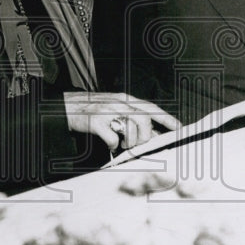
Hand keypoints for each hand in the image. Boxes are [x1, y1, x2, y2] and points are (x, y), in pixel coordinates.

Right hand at [63, 92, 179, 151]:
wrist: (65, 106)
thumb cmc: (92, 110)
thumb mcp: (115, 108)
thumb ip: (133, 118)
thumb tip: (155, 133)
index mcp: (126, 99)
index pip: (152, 108)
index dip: (167, 119)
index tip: (180, 129)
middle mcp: (118, 103)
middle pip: (144, 119)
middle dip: (146, 136)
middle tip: (139, 144)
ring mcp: (107, 111)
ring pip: (131, 128)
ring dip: (129, 142)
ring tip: (121, 143)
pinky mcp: (95, 122)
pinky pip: (112, 138)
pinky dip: (113, 145)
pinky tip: (109, 144)